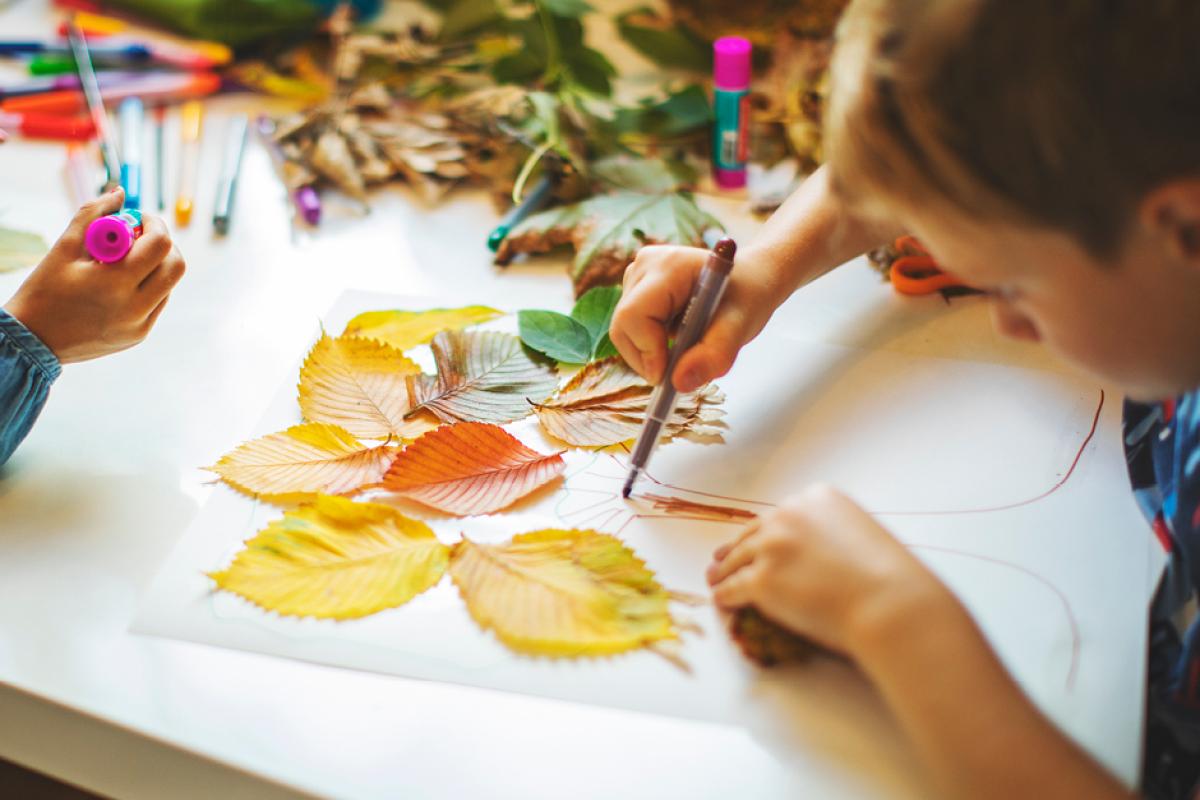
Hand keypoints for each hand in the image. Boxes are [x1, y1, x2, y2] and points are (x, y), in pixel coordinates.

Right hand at [3, 188, 185, 363]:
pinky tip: (122, 282)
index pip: (160, 245)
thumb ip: (94, 214)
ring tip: (124, 261)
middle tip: (140, 236)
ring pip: (169, 285)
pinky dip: (149, 286)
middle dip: (163, 244)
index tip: (138, 218)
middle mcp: (135, 308)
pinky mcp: (139, 335)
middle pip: (176, 266)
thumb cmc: (44, 290)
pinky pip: (158, 302)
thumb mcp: (65, 248)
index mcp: (116, 284)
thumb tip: (120, 192)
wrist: (32, 340)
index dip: (154, 224)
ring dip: (156, 266)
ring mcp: (140, 325)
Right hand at [609, 245, 775, 391]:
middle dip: (645, 358)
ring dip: (648, 352)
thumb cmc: (746, 297)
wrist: (749, 279)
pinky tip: (676, 335)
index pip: (634, 315)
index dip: (646, 351)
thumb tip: (679, 383)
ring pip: (623, 330)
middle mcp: (646, 264)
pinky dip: (648, 344)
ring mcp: (637, 274)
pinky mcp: (634, 286)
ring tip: (685, 346)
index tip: (668, 376)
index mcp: (670, 266)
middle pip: (622, 325)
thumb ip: (714, 356)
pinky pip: (628, 328)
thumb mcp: (740, 328)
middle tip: (676, 371)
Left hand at [707, 484, 951, 655]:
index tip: (758, 541)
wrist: (891, 604)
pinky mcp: (762, 580)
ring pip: (737, 559)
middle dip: (737, 548)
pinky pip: (733, 588)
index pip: (780, 516)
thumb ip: (830, 532)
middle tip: (721, 558)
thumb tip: (811, 552)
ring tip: (715, 579)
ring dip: (724, 571)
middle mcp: (789, 514)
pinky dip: (725, 595)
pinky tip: (721, 600)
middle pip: (753, 533)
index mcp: (816, 497)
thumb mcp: (861, 533)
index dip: (766, 533)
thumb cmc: (890, 578)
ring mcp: (772, 546)